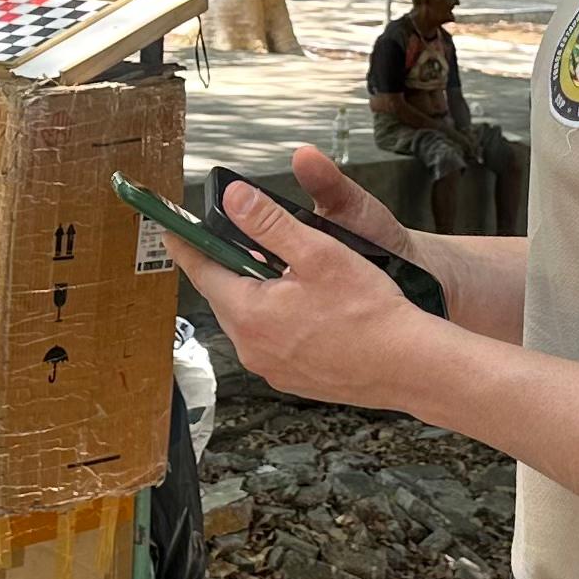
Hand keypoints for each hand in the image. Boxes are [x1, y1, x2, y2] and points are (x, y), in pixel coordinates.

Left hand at [164, 169, 453, 413]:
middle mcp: (252, 348)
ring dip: (258, 293)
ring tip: (289, 272)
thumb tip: (234, 198)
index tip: (171, 227)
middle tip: (247, 240)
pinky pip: (271, 340)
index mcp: (249, 314)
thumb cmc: (369, 311)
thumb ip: (269, 224)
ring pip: (249, 319)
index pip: (202, 270)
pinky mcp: (293, 379)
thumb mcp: (317, 253)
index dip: (187, 243)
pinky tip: (309, 307)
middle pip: (226, 295)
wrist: (408, 365)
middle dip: (232, 266)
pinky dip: (278, 319)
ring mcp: (271, 368)